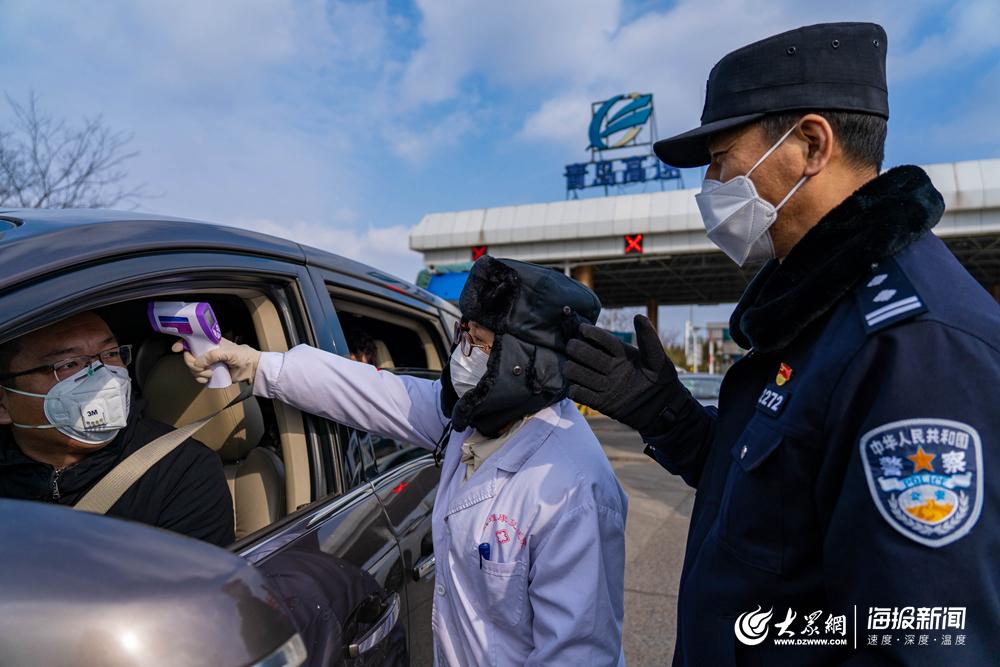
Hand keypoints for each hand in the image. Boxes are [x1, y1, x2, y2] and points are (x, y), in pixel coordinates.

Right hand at [171, 337, 260, 383]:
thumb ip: (212, 355)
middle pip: (188, 357)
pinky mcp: (209, 373)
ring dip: (198, 373)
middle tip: (203, 368)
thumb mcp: (228, 352)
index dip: (181, 343)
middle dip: (192, 364)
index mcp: (209, 343)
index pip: (191, 340)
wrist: (250, 368)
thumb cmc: (241, 355)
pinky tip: (208, 379)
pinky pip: (198, 377)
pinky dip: (200, 379)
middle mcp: (205, 352)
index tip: (176, 349)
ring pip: (192, 368)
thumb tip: (197, 363)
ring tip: (210, 374)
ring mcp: (207, 363)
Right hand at [565, 315, 691, 432]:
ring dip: (573, 370)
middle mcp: (608, 365)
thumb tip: (639, 316)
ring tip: (574, 370)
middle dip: (577, 349)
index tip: (582, 329)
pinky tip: (577, 389)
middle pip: (584, 352)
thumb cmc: (662, 380)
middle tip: (576, 349)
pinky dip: (575, 390)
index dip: (591, 333)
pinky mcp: (601, 402)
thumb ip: (648, 339)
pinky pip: (580, 394)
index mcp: (620, 352)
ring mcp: (603, 384)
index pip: (601, 338)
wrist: (663, 409)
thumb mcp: (658, 359)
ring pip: (576, 371)